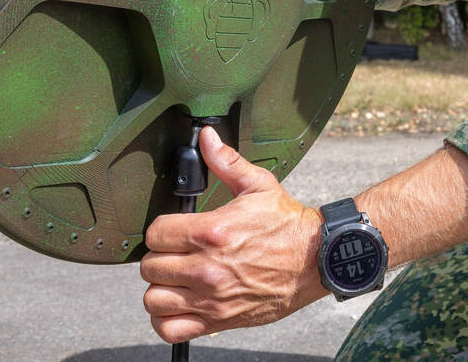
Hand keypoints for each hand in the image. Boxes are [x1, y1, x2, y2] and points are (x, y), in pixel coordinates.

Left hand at [141, 128, 325, 342]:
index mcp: (212, 232)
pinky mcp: (219, 320)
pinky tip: (178, 304)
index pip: (155, 234)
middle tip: (177, 252)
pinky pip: (170, 328)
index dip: (161, 230)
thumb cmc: (288, 224)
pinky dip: (166, 319)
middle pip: (150, 267)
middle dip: (160, 257)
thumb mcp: (259, 185)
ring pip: (153, 299)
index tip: (173, 230)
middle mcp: (207, 268)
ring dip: (161, 288)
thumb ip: (226, 162)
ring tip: (176, 278)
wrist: (316, 259)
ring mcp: (211, 298)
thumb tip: (207, 138)